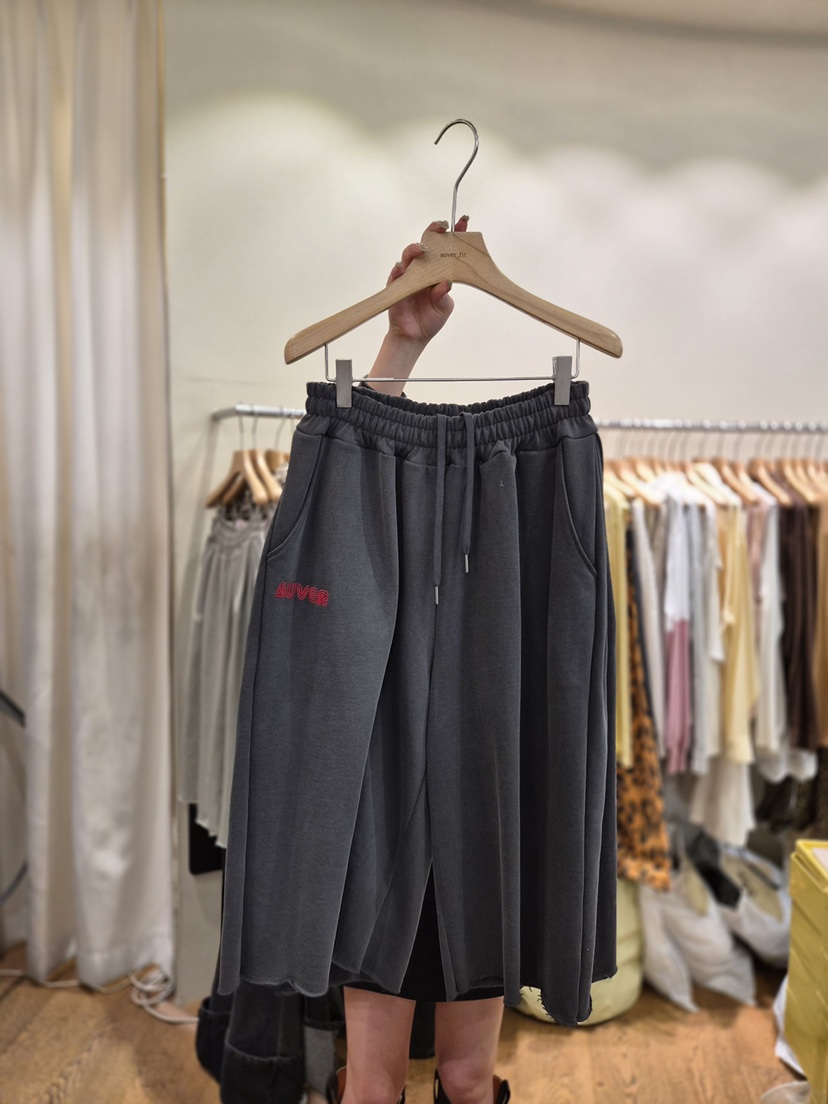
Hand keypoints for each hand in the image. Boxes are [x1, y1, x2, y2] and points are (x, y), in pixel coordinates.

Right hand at [386, 216, 469, 346]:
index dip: (455, 233)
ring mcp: (409, 276)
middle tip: (442, 226)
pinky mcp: (396, 286)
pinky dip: (398, 270)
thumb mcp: (444, 306)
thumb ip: (444, 294)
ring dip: (415, 250)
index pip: (447, 247)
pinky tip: (402, 268)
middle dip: (434, 232)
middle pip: (427, 244)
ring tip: (422, 249)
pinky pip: (395, 275)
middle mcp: (424, 269)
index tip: (464, 222)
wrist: (414, 337)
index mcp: (438, 270)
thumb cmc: (430, 319)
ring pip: (410, 256)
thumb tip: (447, 282)